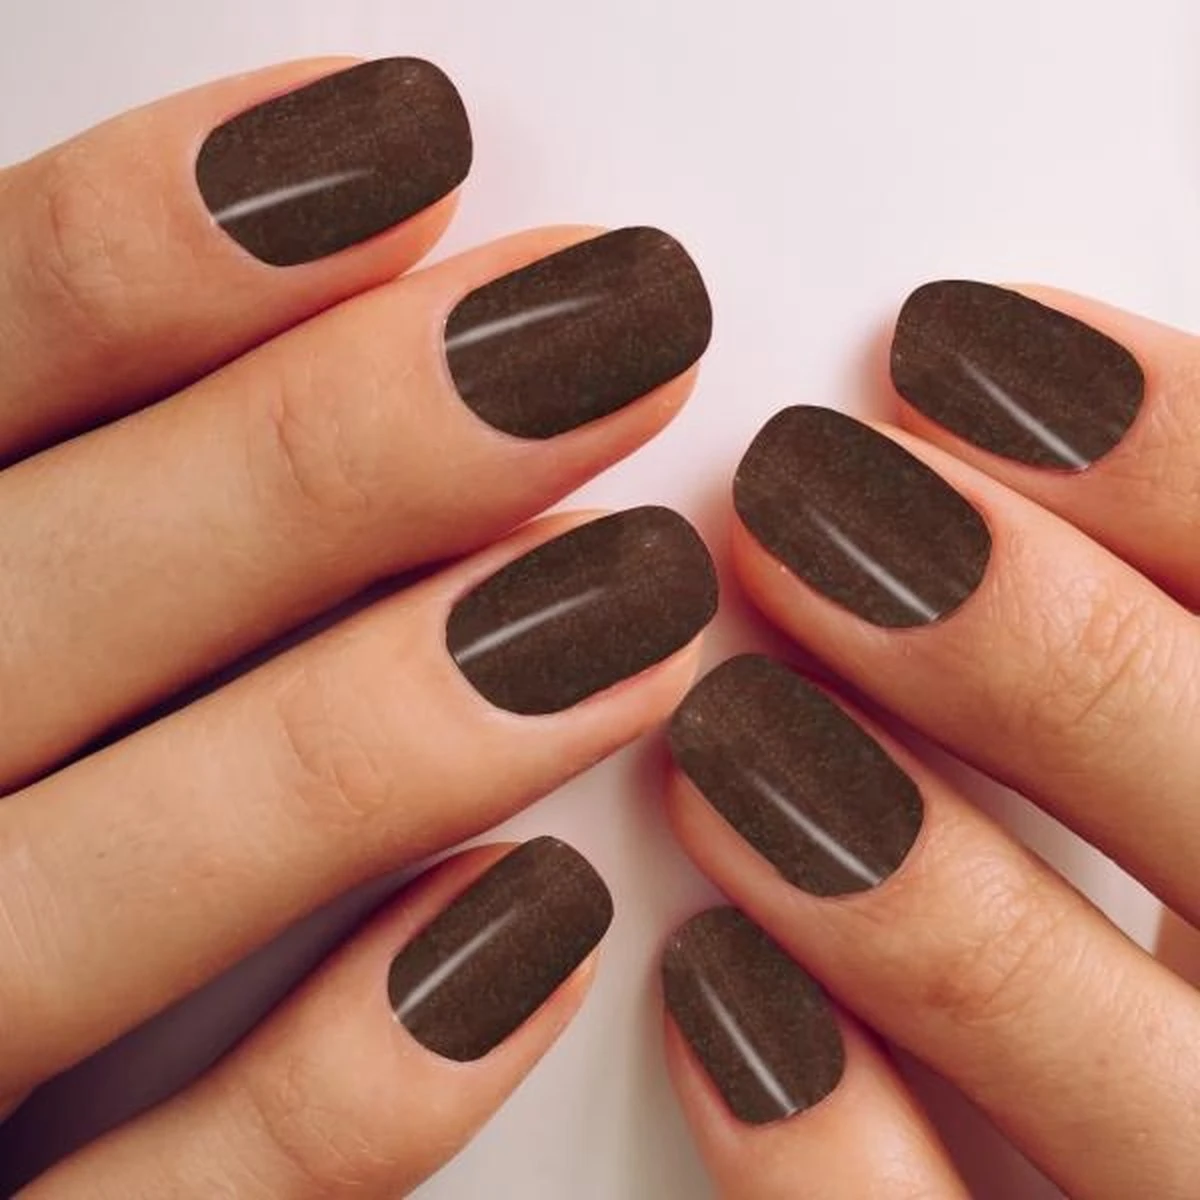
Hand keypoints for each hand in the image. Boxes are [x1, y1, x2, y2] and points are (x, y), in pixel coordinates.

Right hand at [0, 57, 717, 1195]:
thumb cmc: (12, 701)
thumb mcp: (24, 544)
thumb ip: (133, 457)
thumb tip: (419, 304)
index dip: (152, 241)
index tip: (404, 135)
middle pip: (34, 592)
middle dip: (329, 454)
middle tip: (619, 335)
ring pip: (81, 900)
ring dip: (369, 743)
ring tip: (636, 601)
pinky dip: (341, 1094)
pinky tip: (542, 933)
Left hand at [659, 283, 1198, 1196]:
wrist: (1118, 1120)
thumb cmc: (1162, 812)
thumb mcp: (1185, 704)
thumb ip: (1137, 602)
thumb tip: (978, 390)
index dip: (1180, 450)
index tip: (953, 345)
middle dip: (1040, 648)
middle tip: (807, 497)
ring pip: (1144, 1098)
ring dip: (923, 895)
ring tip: (729, 735)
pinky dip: (837, 1162)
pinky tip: (711, 993)